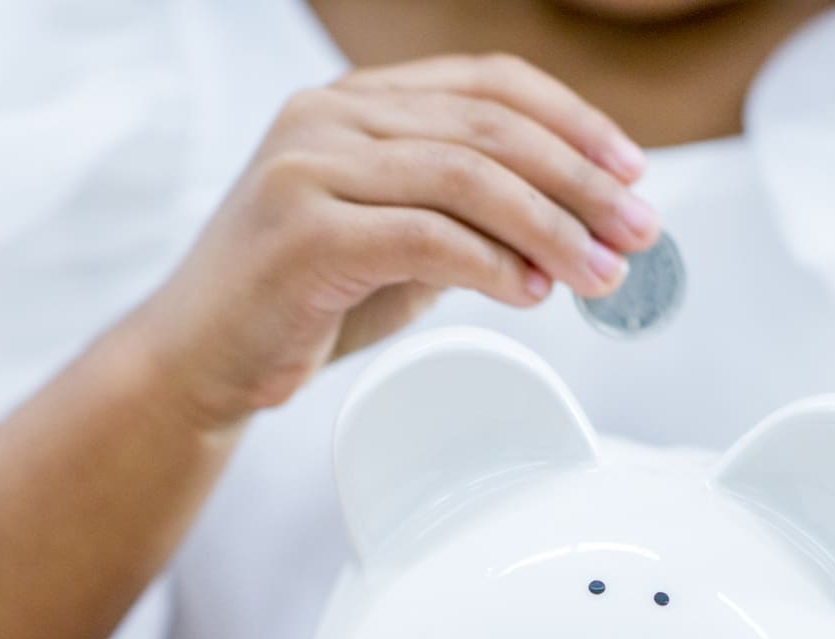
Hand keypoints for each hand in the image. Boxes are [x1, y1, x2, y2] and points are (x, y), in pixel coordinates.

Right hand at [143, 54, 656, 429]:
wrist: (197, 359)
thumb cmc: (296, 301)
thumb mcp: (397, 239)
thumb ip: (468, 215)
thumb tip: (575, 222)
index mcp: (354, 101)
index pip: (487, 82)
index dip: (573, 121)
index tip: (632, 169)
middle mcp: (328, 115)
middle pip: (490, 128)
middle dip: (581, 182)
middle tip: (638, 229)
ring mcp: (309, 167)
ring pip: (468, 178)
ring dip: (553, 229)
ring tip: (600, 272)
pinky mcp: (303, 233)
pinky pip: (427, 237)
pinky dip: (494, 265)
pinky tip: (532, 293)